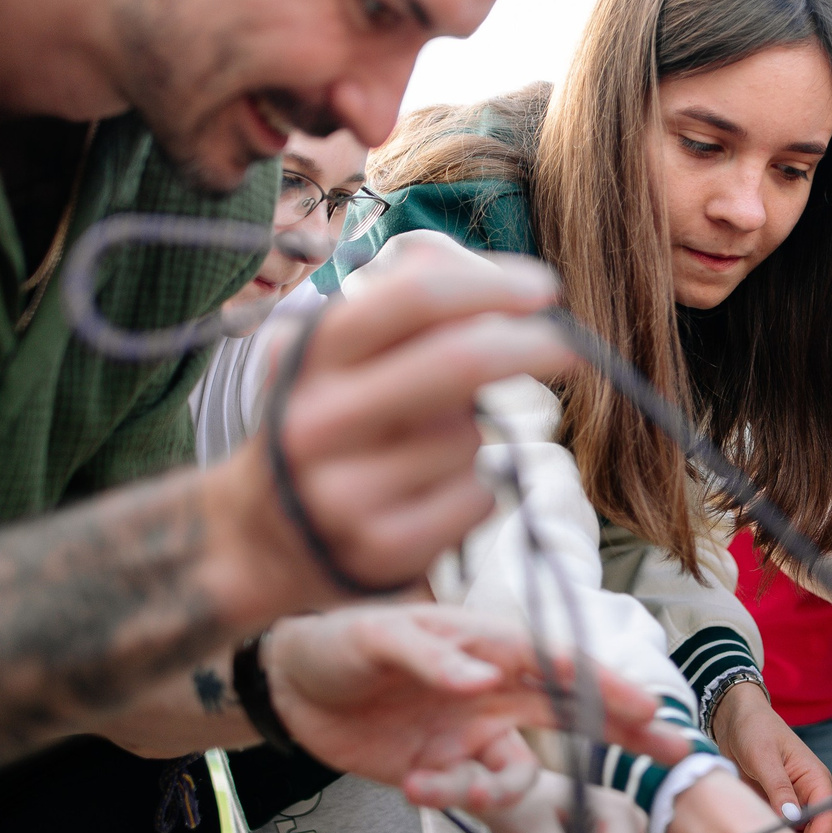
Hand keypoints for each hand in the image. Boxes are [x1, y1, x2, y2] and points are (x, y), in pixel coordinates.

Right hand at [218, 233, 576, 605]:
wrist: (260, 538)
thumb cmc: (330, 425)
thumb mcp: (338, 357)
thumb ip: (407, 310)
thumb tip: (505, 284)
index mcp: (311, 355)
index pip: (414, 298)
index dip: (491, 286)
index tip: (544, 288)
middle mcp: (318, 420)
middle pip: (458, 361)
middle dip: (531, 347)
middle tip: (571, 348)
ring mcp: (344, 491)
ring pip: (472, 438)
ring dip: (477, 438)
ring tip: (425, 453)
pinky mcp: (380, 548)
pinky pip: (477, 497)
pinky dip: (477, 491)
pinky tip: (430, 497)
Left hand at [263, 605, 695, 807]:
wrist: (288, 687)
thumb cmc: (333, 640)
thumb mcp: (373, 637)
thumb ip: (431, 655)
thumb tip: (485, 676)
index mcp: (484, 642)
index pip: (557, 662)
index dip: (606, 686)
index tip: (649, 710)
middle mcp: (492, 687)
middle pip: (574, 710)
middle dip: (625, 733)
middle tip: (674, 755)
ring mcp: (473, 730)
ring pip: (523, 770)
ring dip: (492, 792)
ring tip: (432, 788)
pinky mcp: (447, 768)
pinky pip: (475, 794)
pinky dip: (453, 799)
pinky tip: (413, 789)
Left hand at [709, 680, 831, 832]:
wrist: (734, 719)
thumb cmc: (754, 729)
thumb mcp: (764, 757)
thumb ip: (778, 788)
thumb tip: (792, 819)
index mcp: (816, 780)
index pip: (826, 817)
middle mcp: (808, 795)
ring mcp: (791, 803)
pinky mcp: (773, 807)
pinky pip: (777, 830)